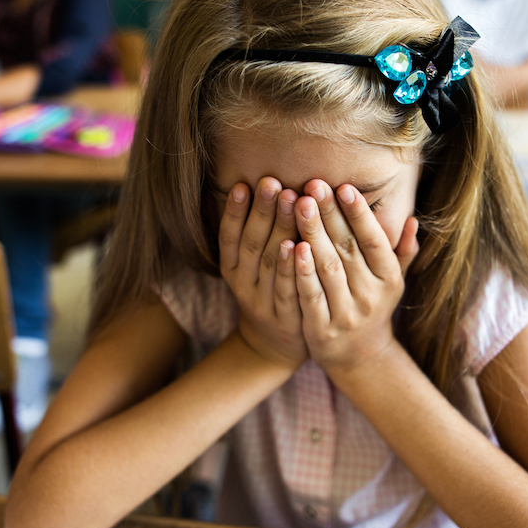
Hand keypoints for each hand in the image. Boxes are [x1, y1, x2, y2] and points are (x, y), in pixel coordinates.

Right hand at [218, 178, 306, 368]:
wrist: (277, 345)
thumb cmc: (271, 291)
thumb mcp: (254, 266)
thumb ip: (257, 231)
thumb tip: (261, 183)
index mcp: (232, 269)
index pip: (229, 236)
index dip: (234, 211)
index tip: (243, 184)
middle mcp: (243, 285)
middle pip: (251, 243)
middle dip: (261, 210)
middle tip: (272, 181)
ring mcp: (263, 303)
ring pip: (270, 262)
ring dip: (280, 229)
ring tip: (289, 199)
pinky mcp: (285, 318)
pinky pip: (287, 289)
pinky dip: (291, 267)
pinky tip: (298, 244)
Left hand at [293, 180, 418, 376]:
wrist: (360, 358)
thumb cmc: (373, 307)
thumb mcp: (393, 282)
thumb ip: (403, 252)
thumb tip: (413, 221)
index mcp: (389, 279)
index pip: (374, 240)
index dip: (360, 214)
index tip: (345, 186)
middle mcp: (371, 296)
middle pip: (347, 249)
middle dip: (330, 214)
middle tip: (313, 184)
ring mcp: (346, 314)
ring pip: (328, 268)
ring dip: (313, 234)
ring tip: (299, 205)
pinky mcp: (322, 330)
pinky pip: (310, 295)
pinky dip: (301, 271)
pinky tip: (290, 246)